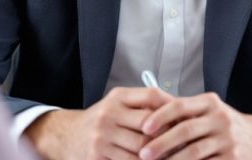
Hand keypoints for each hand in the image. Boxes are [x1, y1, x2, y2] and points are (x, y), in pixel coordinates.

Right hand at [24, 87, 173, 159]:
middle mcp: (108, 115)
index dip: (171, 108)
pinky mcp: (98, 157)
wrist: (66, 136)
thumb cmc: (101, 120)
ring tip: (175, 157)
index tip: (185, 119)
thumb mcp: (118, 103)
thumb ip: (144, 103)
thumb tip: (180, 107)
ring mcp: (102, 137)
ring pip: (142, 149)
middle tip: (185, 143)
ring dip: (160, 156)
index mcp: (117, 97)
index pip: (151, 97)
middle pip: (149, 126)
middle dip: (169, 136)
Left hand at [137, 92, 251, 159]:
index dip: (160, 116)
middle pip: (185, 130)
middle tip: (143, 153)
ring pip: (194, 152)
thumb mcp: (209, 111)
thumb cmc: (225, 125)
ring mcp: (228, 140)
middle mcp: (220, 118)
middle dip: (161, 143)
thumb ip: (185, 112)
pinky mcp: (233, 158)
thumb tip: (149, 117)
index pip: (180, 105)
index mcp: (209, 102)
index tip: (143, 127)